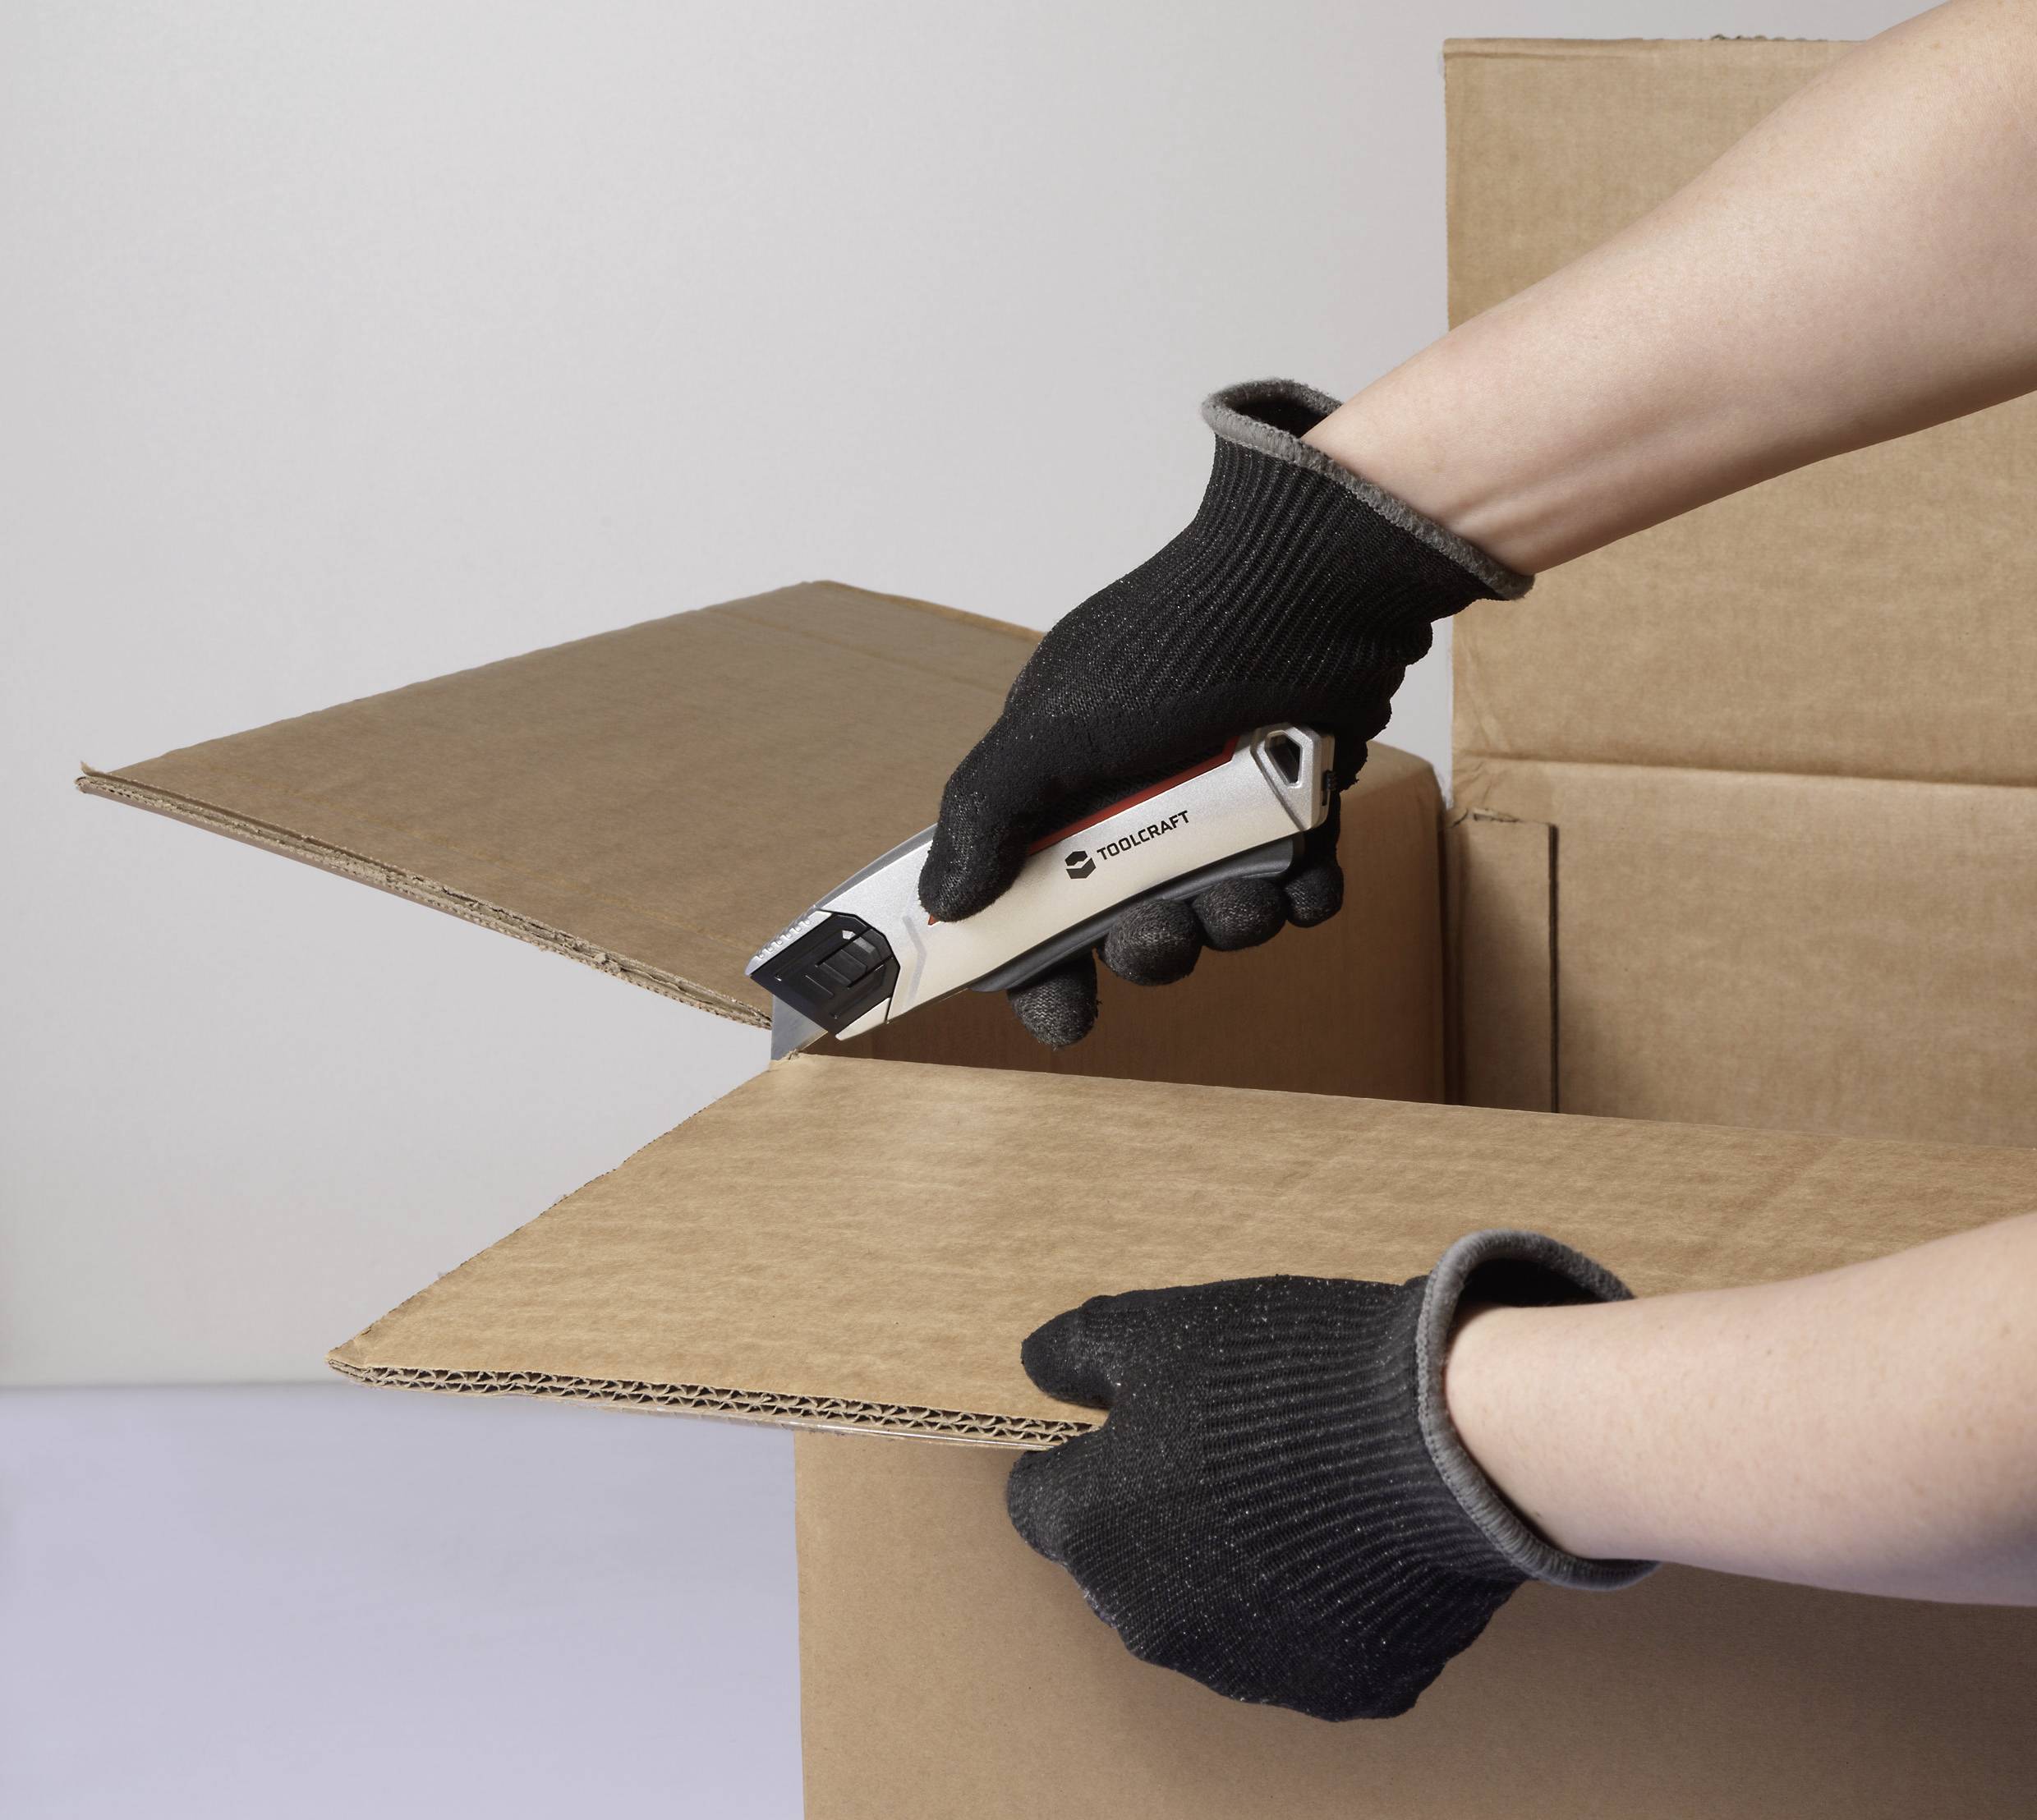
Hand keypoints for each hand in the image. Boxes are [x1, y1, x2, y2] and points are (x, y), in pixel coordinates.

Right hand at [916, 378, 1527, 1046]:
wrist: (1310, 588)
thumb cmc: (1173, 648)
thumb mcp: (1050, 729)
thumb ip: (986, 814)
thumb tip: (941, 901)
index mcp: (1062, 789)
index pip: (1031, 903)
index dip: (1038, 968)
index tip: (1060, 1011)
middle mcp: (1137, 805)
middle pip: (1130, 928)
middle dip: (1148, 952)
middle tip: (1161, 938)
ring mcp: (1220, 810)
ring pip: (1218, 918)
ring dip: (1231, 924)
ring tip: (1245, 890)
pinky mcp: (1296, 809)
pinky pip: (1298, 890)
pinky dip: (1303, 895)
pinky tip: (1305, 873)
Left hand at [1004, 1232, 1650, 1720]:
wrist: (1439, 1433)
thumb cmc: (1283, 1373)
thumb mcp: (1158, 1327)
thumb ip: (1078, 1352)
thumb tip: (1038, 1370)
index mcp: (1094, 1532)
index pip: (1042, 1503)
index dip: (1080, 1457)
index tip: (1124, 1428)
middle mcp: (1153, 1622)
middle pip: (1122, 1569)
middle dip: (1150, 1519)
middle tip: (1216, 1456)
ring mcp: (1249, 1668)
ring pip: (1209, 1618)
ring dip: (1227, 1570)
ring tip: (1290, 1494)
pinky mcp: (1339, 1687)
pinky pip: (1307, 1645)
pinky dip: (1315, 1603)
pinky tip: (1349, 1538)